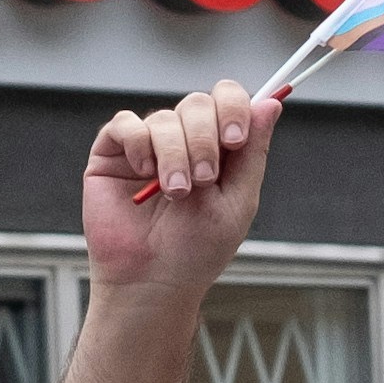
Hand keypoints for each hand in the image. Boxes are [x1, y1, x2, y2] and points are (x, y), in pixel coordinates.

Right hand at [79, 83, 285, 302]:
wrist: (152, 282)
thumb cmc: (195, 251)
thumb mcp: (238, 202)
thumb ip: (254, 152)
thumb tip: (271, 103)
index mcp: (217, 148)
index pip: (227, 100)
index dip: (233, 108)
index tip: (234, 139)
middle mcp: (183, 140)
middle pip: (197, 103)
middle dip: (203, 140)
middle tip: (202, 180)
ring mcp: (147, 145)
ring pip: (164, 117)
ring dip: (173, 154)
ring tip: (174, 193)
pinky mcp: (112, 154)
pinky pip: (125, 124)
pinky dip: (138, 144)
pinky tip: (144, 173)